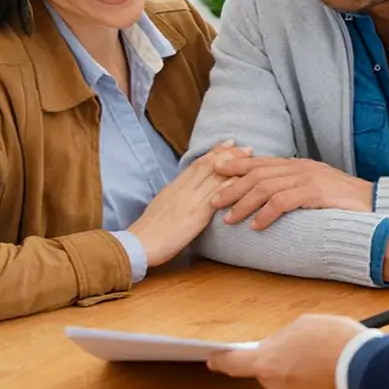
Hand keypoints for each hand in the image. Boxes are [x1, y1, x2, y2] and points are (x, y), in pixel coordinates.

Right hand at [130, 140, 249, 265]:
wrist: (138, 245)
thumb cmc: (147, 233)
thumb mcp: (160, 208)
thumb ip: (174, 199)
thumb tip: (184, 195)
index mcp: (174, 187)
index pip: (197, 164)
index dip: (214, 152)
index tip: (229, 144)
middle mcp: (182, 189)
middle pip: (208, 165)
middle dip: (229, 154)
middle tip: (245, 146)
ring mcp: (189, 201)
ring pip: (213, 176)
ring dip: (234, 165)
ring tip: (250, 156)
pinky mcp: (195, 216)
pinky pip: (214, 197)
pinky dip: (228, 186)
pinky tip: (242, 181)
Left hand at [207, 314, 361, 388]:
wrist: (365, 367)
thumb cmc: (335, 341)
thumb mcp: (303, 325)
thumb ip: (282, 338)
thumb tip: (279, 346)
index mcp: (266, 362)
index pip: (233, 363)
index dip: (221, 361)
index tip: (214, 360)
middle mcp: (275, 387)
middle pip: (268, 373)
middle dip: (280, 363)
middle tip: (302, 349)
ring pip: (287, 385)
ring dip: (298, 375)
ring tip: (322, 360)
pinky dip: (312, 387)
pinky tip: (327, 375)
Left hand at [211, 157, 372, 229]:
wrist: (375, 204)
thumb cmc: (344, 201)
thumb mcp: (315, 189)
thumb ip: (294, 188)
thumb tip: (271, 198)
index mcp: (298, 164)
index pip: (260, 162)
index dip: (236, 166)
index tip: (214, 173)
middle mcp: (300, 167)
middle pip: (257, 173)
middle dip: (231, 186)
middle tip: (212, 200)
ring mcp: (308, 178)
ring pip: (265, 187)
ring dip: (243, 203)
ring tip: (229, 218)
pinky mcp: (316, 192)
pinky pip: (284, 201)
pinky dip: (266, 213)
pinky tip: (256, 225)